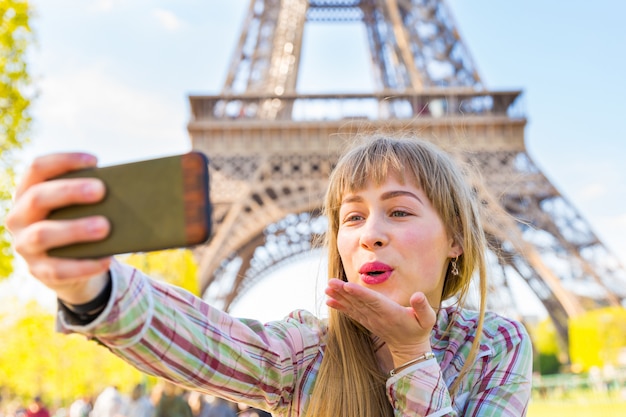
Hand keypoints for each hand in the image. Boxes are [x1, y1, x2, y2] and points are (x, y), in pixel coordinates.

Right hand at [5, 152, 111, 303]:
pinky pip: (59, 269)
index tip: (95, 160)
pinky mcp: (38, 271)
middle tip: (101, 190)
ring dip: (75, 229)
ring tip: (105, 227)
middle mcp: (19, 217)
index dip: (64, 161)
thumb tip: (127, 188)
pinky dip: (84, 265)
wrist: (73, 267)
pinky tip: (106, 260)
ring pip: (42, 234)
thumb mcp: (81, 208)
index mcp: (28, 193)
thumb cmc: (80, 224)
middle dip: (69, 191)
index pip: (38, 168)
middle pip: (38, 197)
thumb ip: (91, 197)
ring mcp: (24, 246)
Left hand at [325, 278, 435, 366]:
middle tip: (330, 283)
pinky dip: (340, 307)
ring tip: (327, 288)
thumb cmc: (419, 330)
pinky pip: (352, 313)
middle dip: (344, 292)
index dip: (360, 293)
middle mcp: (377, 317)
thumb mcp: (427, 319)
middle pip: (358, 302)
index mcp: (390, 313)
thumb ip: (423, 307)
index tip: (347, 286)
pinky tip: (329, 300)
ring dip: (339, 297)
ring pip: (353, 306)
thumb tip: (418, 295)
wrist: (409, 348)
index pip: (373, 301)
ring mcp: (370, 320)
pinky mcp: (367, 322)